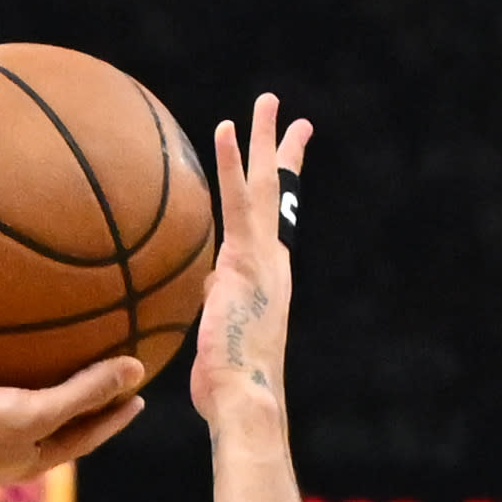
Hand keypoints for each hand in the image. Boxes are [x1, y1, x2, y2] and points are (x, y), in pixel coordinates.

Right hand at [0, 357, 152, 501]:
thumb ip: (85, 391)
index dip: (115, 416)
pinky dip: (13, 376)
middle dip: (88, 405)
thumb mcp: (38, 409)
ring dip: (51, 390)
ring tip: (64, 365)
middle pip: (62, 425)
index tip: (138, 395)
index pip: (87, 436)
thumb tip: (137, 370)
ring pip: (29, 410)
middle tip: (113, 382)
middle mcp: (14, 452)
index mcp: (36, 459)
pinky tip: (7, 352)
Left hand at [190, 99, 311, 434]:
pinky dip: (232, 164)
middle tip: (291, 116)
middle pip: (279, 196)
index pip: (274, 226)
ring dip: (265, 140)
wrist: (244, 400)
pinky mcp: (245, 259)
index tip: (284, 165)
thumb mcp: (219, 334)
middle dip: (284, 154)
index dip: (281, 194)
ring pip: (266, 187)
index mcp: (267, 280)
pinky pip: (237, 201)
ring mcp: (262, 258)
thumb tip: (210, 285)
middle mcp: (272, 263)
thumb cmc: (228, 385)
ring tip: (266, 101)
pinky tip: (225, 129)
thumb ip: (219, 301)